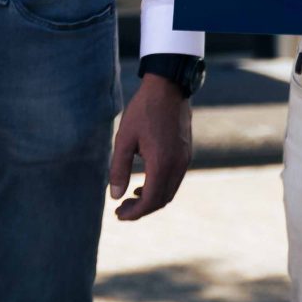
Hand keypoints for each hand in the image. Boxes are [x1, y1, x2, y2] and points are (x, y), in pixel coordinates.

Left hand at [110, 73, 194, 220]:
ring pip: (170, 191)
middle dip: (142, 209)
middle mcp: (178, 164)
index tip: (118, 214)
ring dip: (152, 199)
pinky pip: (175, 179)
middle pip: (162, 200)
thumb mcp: (124, 139)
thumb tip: (115, 196)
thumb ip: (119, 169)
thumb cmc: (143, 110)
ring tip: (131, 197)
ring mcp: (185, 158)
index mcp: (162, 163)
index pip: (151, 200)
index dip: (134, 213)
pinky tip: (145, 182)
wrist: (169, 86)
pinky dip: (160, 186)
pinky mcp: (186, 152)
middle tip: (121, 208)